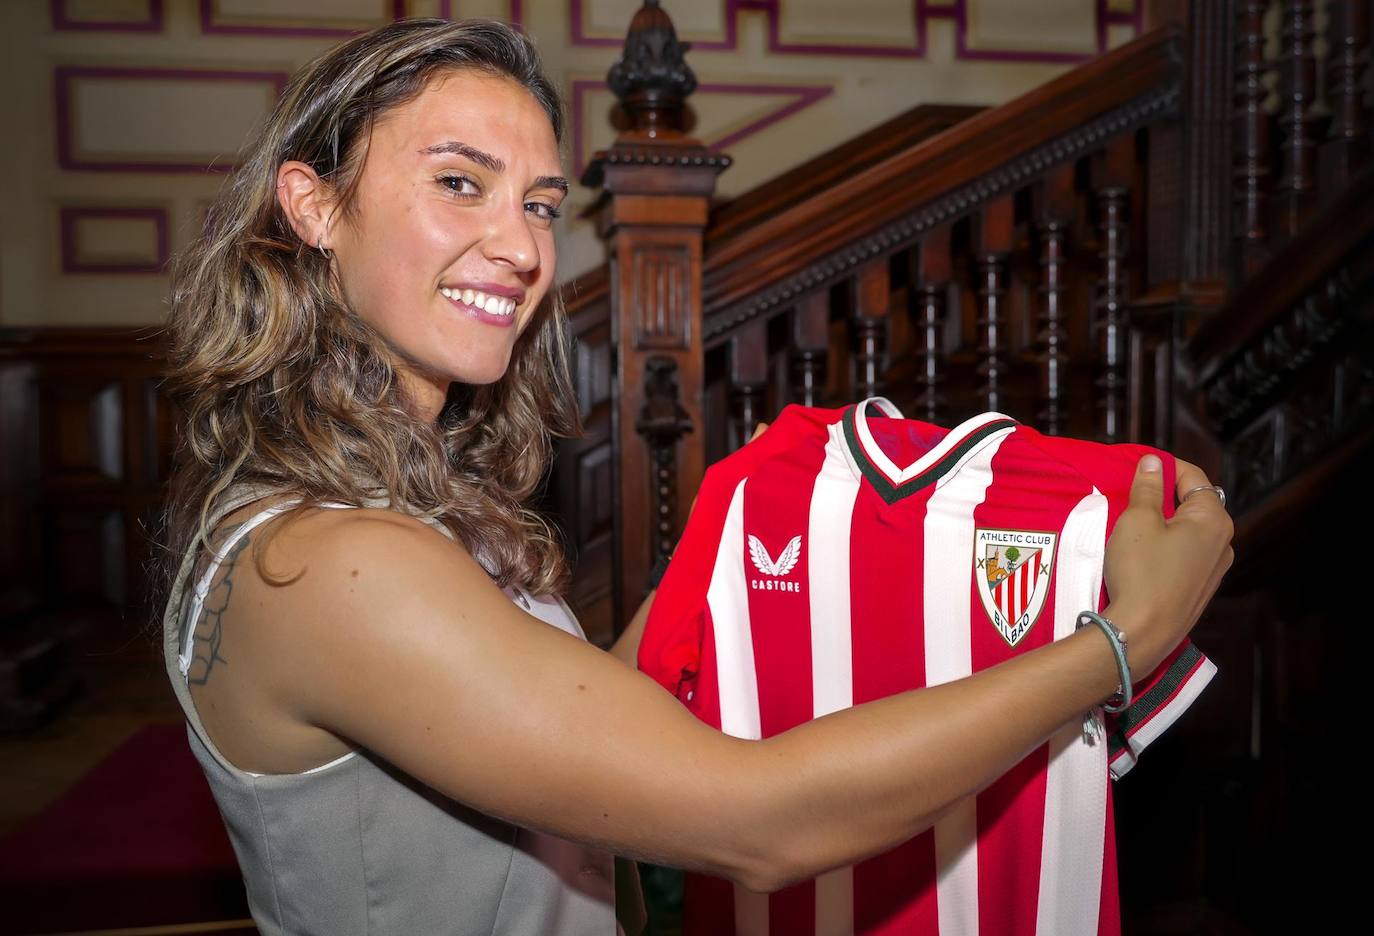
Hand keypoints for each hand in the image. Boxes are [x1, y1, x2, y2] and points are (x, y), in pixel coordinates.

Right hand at [1102, 456, 1233, 680]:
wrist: (1142, 632)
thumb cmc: (1140, 571)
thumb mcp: (1137, 521)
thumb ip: (1147, 487)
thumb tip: (1153, 462)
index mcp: (1214, 519)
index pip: (1193, 476)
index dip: (1164, 466)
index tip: (1137, 466)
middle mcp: (1224, 542)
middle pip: (1194, 503)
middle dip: (1164, 496)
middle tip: (1131, 497)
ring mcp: (1216, 569)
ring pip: (1190, 530)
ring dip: (1166, 522)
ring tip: (1135, 527)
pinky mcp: (1202, 589)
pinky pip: (1187, 554)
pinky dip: (1169, 546)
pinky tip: (1145, 555)